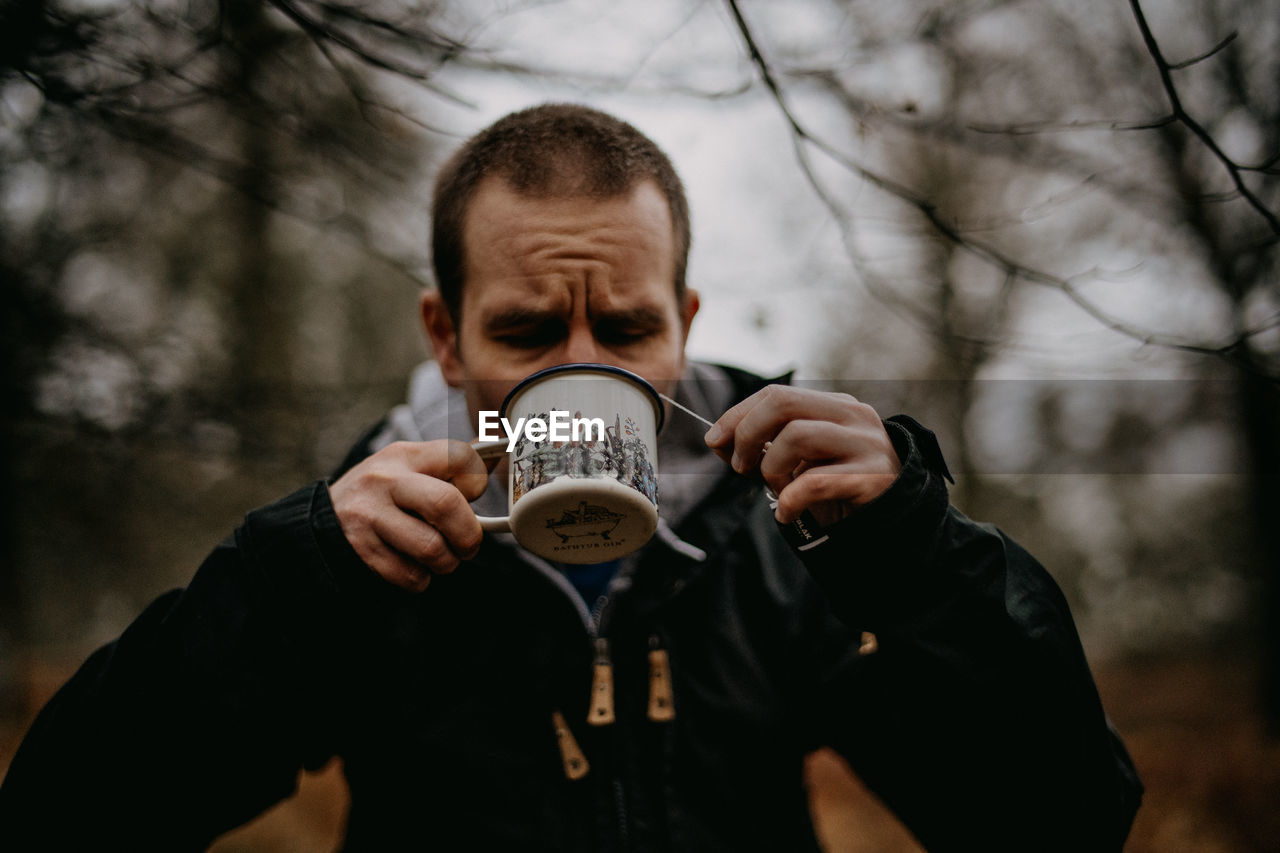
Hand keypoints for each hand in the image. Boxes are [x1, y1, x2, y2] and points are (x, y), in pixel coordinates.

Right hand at [329, 440, 490, 591]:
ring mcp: (370, 515)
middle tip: (469, 545)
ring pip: (431, 548)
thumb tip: (497, 452)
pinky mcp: (361, 549)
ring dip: (446, 562)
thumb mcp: (410, 468)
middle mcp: (385, 480)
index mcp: (405, 455)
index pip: (460, 457)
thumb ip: (451, 464)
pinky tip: (413, 568)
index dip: (479, 482)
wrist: (321, 522)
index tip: (473, 496)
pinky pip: (410, 575)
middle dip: (469, 534)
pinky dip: (420, 579)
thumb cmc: (382, 495)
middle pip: (446, 504)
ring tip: (440, 558)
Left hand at [704, 386, 900, 526]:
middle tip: (742, 467)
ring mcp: (866, 444)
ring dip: (772, 469)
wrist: (893, 524)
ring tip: (777, 491)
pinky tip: (787, 513)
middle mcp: (852, 416)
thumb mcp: (800, 464)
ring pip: (796, 436)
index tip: (715, 440)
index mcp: (833, 406)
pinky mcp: (872, 478)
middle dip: (747, 434)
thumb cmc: (839, 491)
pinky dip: (789, 500)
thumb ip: (765, 448)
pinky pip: (813, 482)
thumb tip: (718, 441)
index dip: (737, 415)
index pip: (775, 394)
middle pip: (782, 403)